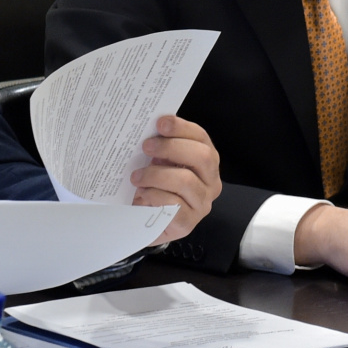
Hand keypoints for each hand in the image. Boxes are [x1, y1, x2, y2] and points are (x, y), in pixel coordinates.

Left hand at [133, 114, 220, 243]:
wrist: (147, 223)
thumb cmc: (156, 188)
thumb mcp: (160, 164)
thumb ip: (160, 149)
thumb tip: (147, 130)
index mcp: (206, 161)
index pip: (201, 138)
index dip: (182, 128)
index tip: (160, 123)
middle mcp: (211, 182)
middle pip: (202, 157)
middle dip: (171, 147)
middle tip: (146, 146)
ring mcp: (201, 204)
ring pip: (186, 181)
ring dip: (156, 175)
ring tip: (137, 176)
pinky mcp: (187, 223)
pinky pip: (173, 204)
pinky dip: (154, 195)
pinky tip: (142, 195)